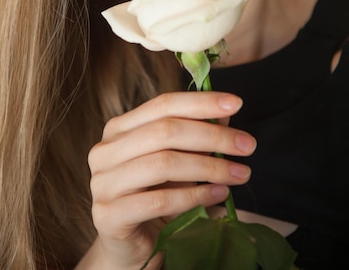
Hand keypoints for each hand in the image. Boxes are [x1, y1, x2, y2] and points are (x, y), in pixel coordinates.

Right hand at [86, 91, 255, 268]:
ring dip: (209, 166)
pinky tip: (219, 195)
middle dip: (212, 136)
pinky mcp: (108, 215)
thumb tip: (225, 116)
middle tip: (247, 145)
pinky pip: (160, 200)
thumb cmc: (153, 198)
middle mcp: (105, 150)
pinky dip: (195, 196)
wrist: (129, 248)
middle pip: (165, 131)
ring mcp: (103, 182)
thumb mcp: (176, 162)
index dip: (200, 102)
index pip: (162, 105)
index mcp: (118, 129)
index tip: (235, 104)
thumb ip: (195, 137)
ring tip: (240, 173)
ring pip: (163, 164)